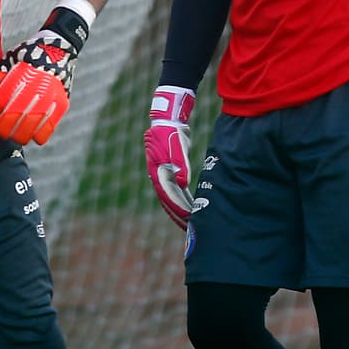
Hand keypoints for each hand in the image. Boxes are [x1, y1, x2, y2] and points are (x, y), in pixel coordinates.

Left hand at [0, 3, 90, 143]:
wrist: (58, 50)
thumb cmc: (29, 57)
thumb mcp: (10, 59)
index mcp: (20, 77)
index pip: (0, 102)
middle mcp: (34, 89)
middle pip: (12, 118)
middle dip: (2, 129)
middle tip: (0, 131)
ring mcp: (49, 98)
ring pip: (29, 128)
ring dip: (19, 136)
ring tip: (15, 136)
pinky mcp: (61, 105)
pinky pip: (48, 128)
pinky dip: (39, 137)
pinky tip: (33, 136)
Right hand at [145, 85, 195, 228]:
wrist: (167, 121)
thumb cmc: (171, 133)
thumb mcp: (177, 147)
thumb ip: (181, 164)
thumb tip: (182, 183)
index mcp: (157, 170)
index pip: (166, 193)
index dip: (176, 206)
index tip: (187, 216)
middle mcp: (158, 175)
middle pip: (167, 199)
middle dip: (177, 213)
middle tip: (188, 227)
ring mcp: (163, 173)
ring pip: (170, 195)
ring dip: (179, 208)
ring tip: (189, 221)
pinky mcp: (170, 170)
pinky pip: (176, 188)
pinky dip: (182, 197)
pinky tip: (191, 204)